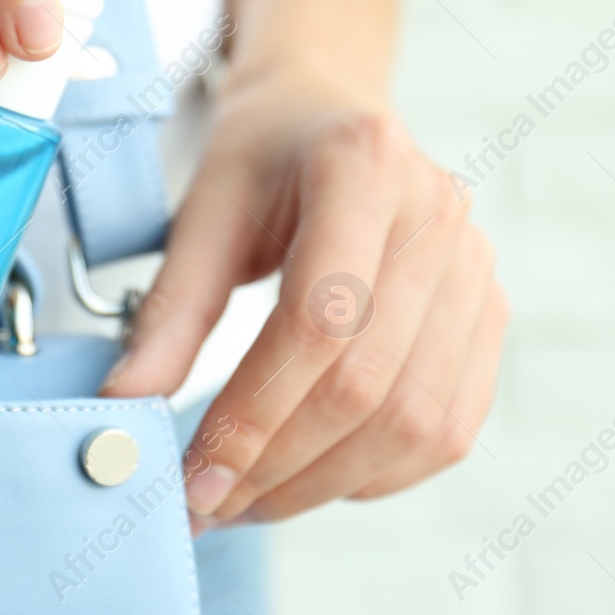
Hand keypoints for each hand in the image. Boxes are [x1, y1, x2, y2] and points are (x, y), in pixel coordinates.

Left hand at [100, 59, 507, 528]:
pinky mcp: (488, 313)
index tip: (195, 477)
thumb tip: (125, 408)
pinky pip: (449, 426)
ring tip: (252, 499)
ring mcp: (475, 267)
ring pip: (414, 420)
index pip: (319, 318)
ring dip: (325, 483)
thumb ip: (169, 310)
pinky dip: (380, 473)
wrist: (331, 111)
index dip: (255, 413)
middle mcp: (438, 215)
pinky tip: (316, 476)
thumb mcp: (204, 209)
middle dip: (280, 464)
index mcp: (364, 166)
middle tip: (211, 503)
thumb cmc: (266, 155)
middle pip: (368, 382)